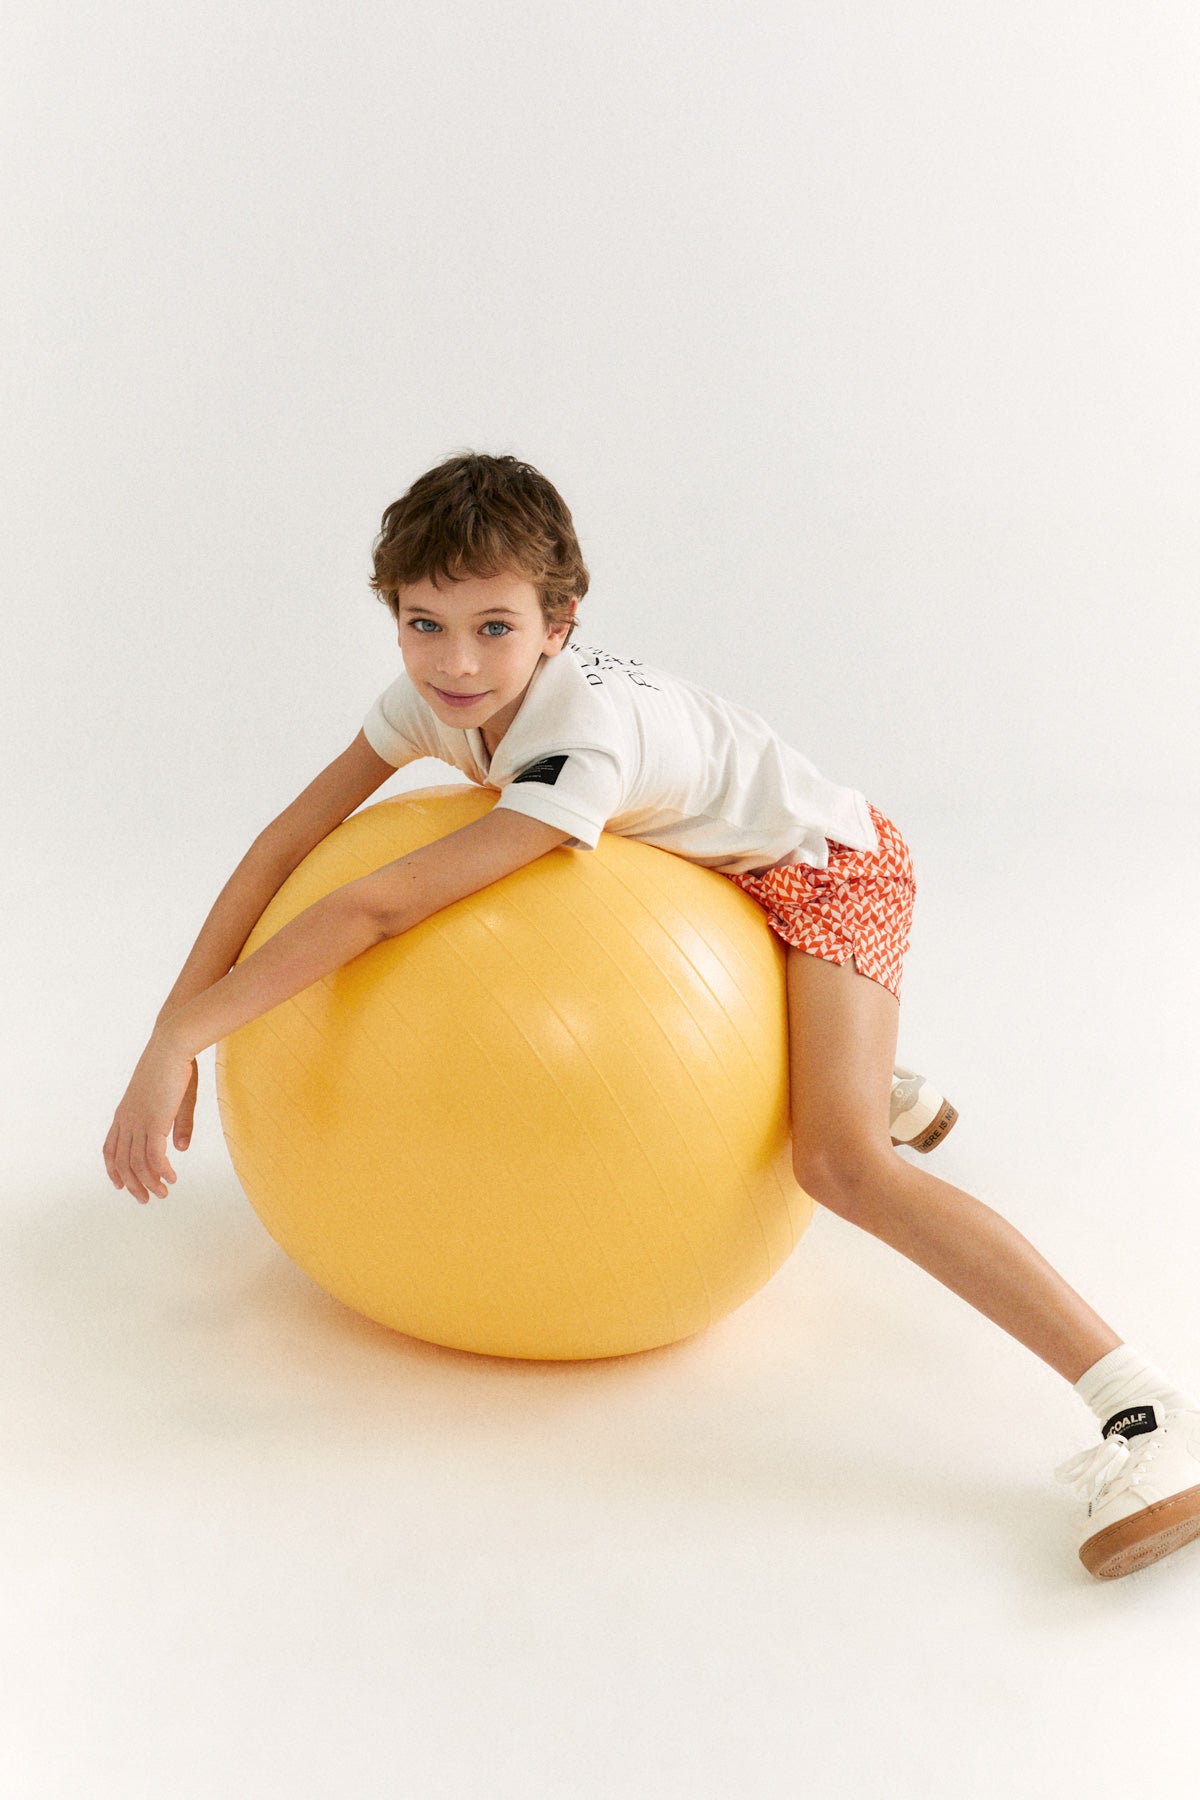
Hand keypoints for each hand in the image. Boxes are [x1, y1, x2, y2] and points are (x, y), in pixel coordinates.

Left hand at [103, 1029, 197, 1203]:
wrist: (172, 1046)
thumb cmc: (176, 1066)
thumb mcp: (175, 1099)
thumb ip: (178, 1125)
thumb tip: (180, 1149)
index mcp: (125, 1112)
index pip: (110, 1148)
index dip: (113, 1169)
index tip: (120, 1185)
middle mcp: (126, 1120)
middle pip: (122, 1162)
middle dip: (133, 1184)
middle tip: (145, 1199)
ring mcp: (138, 1122)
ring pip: (137, 1164)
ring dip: (149, 1183)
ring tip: (162, 1194)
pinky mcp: (154, 1123)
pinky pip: (154, 1157)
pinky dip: (161, 1172)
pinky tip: (172, 1179)